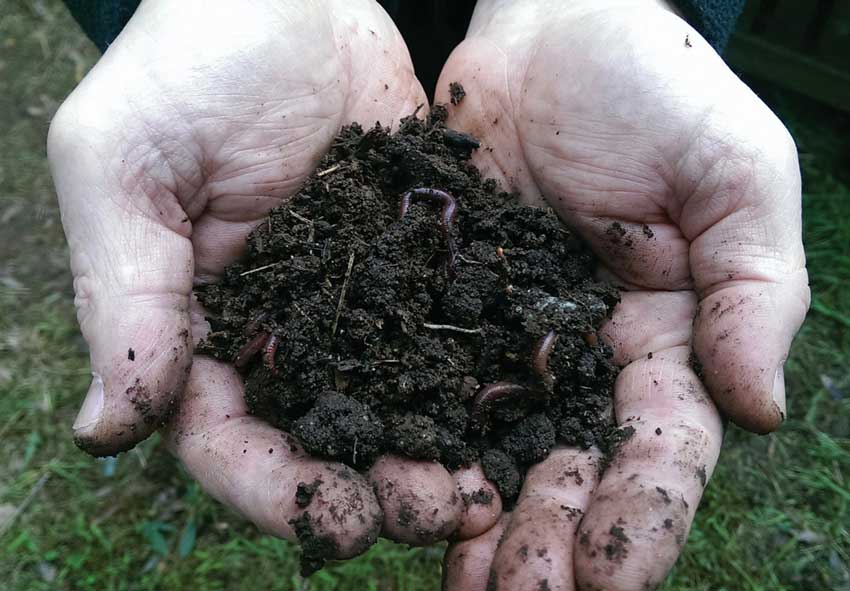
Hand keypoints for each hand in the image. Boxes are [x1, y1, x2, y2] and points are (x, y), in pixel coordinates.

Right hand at [49, 0, 499, 563]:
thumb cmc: (189, 62)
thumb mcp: (125, 165)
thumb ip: (124, 295)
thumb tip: (104, 429)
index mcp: (197, 322)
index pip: (224, 435)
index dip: (273, 487)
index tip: (332, 520)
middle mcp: (277, 328)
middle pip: (320, 437)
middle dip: (372, 488)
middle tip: (439, 513)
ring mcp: (350, 301)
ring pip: (391, 403)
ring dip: (434, 455)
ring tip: (486, 488)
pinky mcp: (413, 265)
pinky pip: (443, 337)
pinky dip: (475, 383)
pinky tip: (516, 411)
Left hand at [436, 0, 808, 587]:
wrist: (554, 26)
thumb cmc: (658, 87)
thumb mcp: (737, 177)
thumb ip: (754, 289)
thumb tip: (758, 407)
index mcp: (662, 337)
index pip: (660, 447)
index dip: (641, 516)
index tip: (615, 579)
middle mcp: (578, 355)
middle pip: (568, 468)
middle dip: (549, 541)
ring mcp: (501, 335)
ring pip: (491, 447)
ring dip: (477, 522)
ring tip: (458, 584)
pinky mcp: (434, 304)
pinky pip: (420, 383)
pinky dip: (410, 442)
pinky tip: (387, 493)